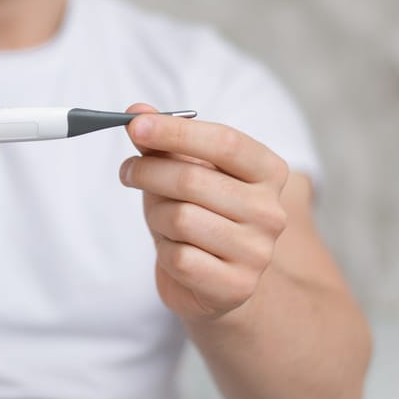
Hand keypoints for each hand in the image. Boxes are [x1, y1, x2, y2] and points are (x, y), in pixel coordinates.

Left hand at [118, 103, 289, 321]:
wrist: (216, 280)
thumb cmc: (200, 214)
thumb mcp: (184, 171)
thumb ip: (163, 141)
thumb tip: (136, 112)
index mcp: (268, 172)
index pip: (225, 142)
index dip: (177, 132)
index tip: (135, 126)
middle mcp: (270, 211)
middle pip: (193, 179)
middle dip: (148, 172)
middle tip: (127, 171)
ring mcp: (258, 252)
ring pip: (181, 219)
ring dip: (155, 215)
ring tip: (160, 218)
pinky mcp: (236, 286)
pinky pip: (180, 258)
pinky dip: (164, 251)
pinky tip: (173, 250)